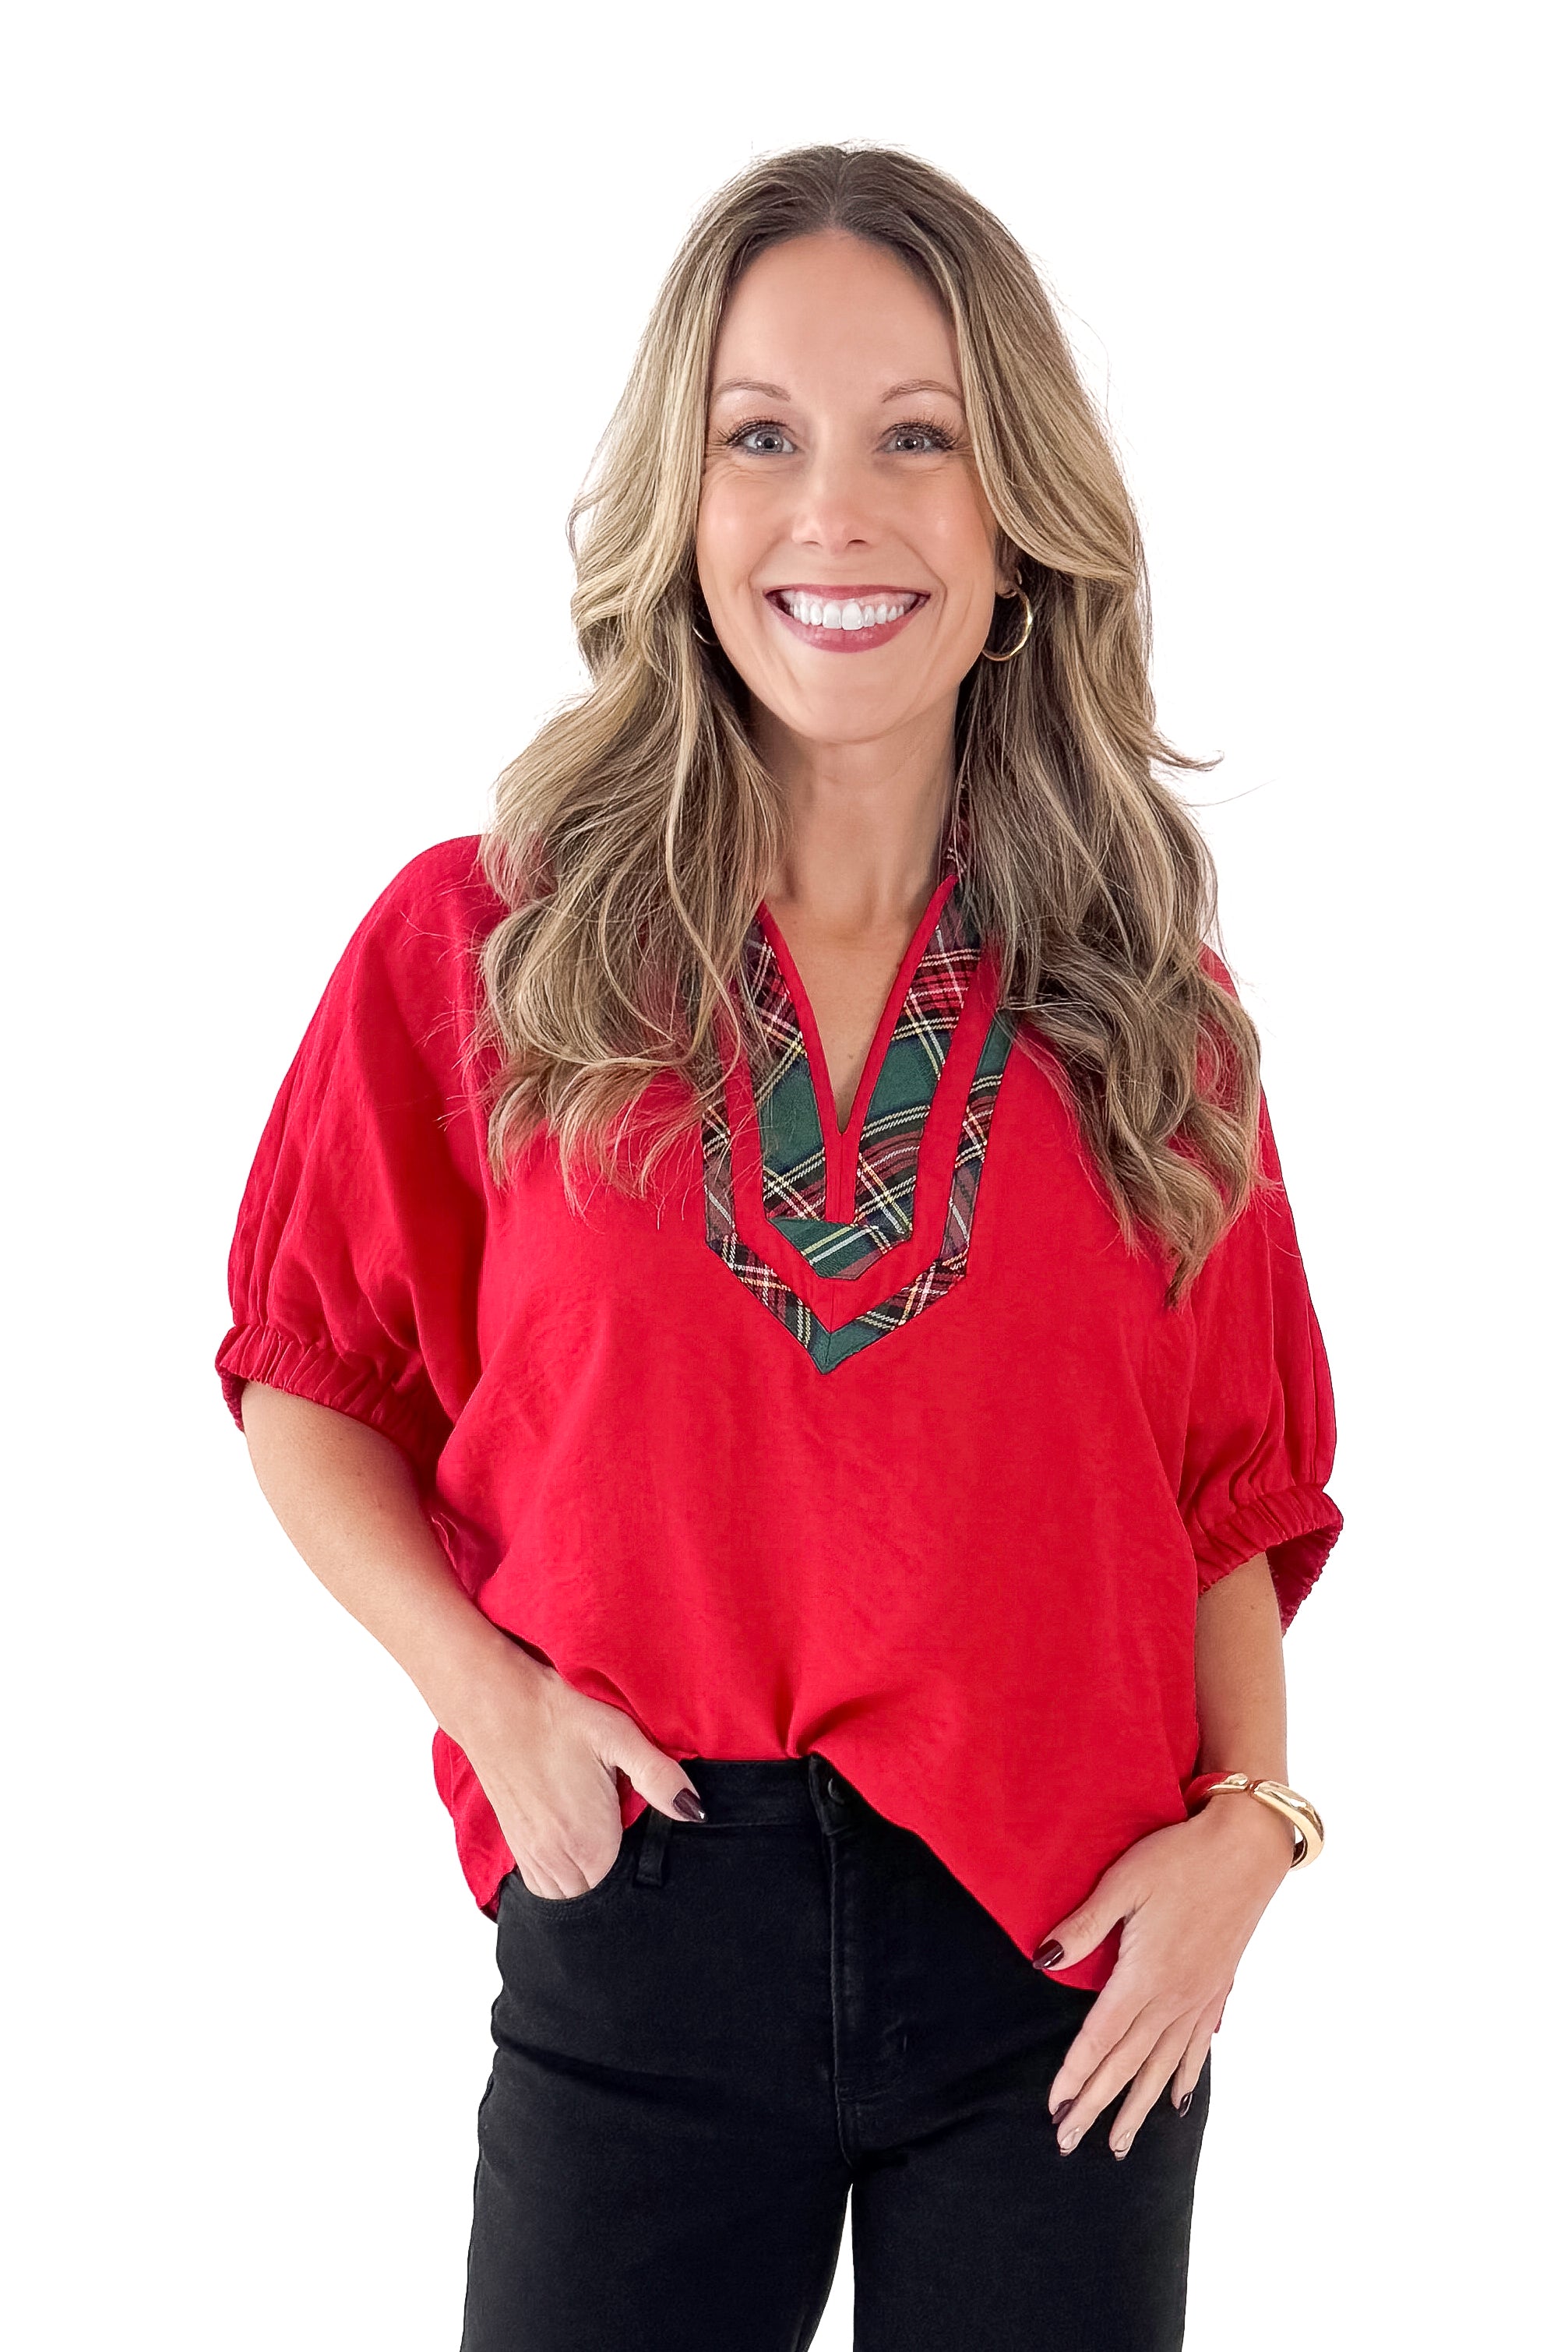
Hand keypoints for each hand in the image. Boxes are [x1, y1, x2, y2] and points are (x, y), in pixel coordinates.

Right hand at [448, 1645, 703, 1898]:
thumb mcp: (619, 1737)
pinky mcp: (517, 1847)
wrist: (496, 1706)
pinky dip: (563, 1881)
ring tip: (607, 1849)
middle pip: (599, 1902)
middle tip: (633, 1847)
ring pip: (569, 1899)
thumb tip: (695, 1811)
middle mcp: (558, 1861)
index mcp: (589, 1843)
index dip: (644, 1878)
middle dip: (619, 1888)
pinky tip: (577, 1849)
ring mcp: (532, 1858)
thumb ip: (660, 1778)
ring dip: (590, 1886)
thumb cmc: (558, 1718)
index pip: (626, 1893)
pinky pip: (544, 1889)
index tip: (652, 1851)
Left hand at [1037, 1796, 1295, 2156]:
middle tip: (1068, 2142)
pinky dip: (1185, 2078)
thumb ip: (1083, 1926)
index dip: (1075, 2075)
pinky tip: (1178, 2103)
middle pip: (1127, 2064)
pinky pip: (1197, 2047)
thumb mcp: (1122, 1882)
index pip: (1100, 2038)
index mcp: (1144, 1975)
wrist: (1246, 1848)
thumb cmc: (1179, 1857)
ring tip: (1118, 2145)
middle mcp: (1173, 1997)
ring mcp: (1199, 1998)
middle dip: (1096, 2105)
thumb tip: (1042, 1961)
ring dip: (1136, 2106)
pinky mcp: (1218, 1988)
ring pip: (1162, 2067)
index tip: (1054, 2109)